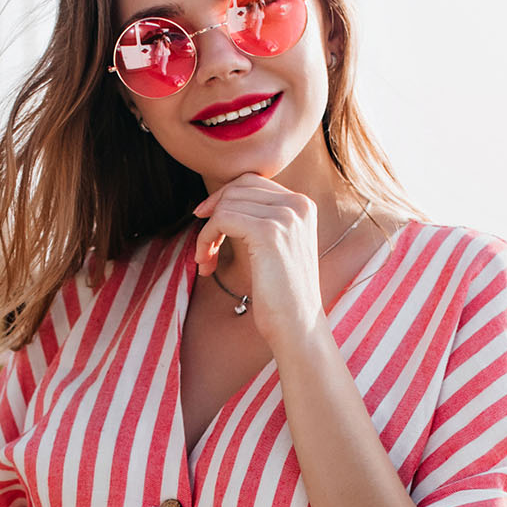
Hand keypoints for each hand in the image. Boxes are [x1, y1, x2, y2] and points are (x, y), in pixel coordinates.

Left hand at [193, 176, 325, 347]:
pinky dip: (206, 239)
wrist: (297, 324)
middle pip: (237, 188)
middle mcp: (298, 204)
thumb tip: (222, 198)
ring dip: (206, 233)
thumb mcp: (276, 247)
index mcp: (302, 205)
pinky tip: (206, 263)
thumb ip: (261, 219)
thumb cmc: (281, 294)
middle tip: (203, 247)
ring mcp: (285, 216)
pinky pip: (222, 220)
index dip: (222, 198)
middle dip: (212, 214)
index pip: (251, 181)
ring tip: (205, 260)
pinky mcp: (268, 231)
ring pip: (226, 205)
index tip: (204, 219)